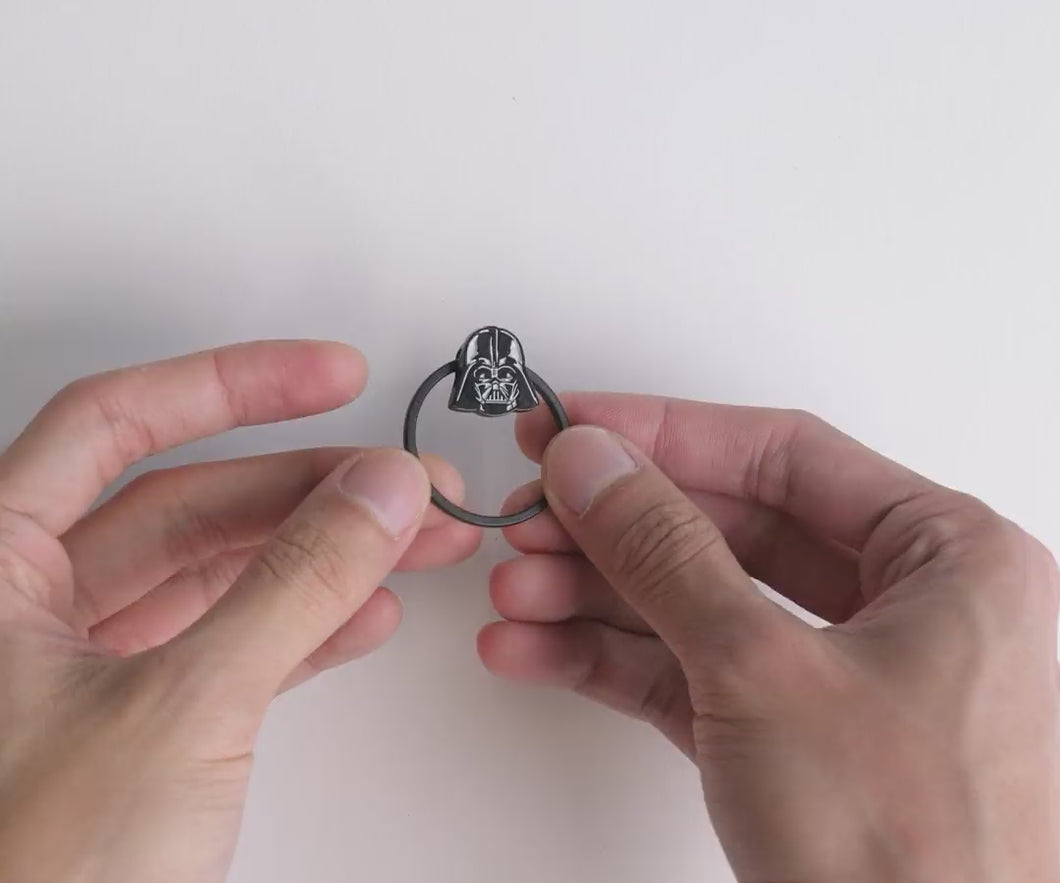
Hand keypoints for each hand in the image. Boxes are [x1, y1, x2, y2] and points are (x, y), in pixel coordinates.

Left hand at [0, 341, 479, 882]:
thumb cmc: (29, 878)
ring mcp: (83, 672)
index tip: (328, 376)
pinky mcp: (135, 731)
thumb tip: (378, 494)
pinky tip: (366, 616)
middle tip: (404, 484)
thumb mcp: (179, 708)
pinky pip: (230, 649)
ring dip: (325, 557)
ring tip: (412, 542)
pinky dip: (305, 631)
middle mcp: (27, 609)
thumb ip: (291, 587)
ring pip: (221, 577)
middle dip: (313, 489)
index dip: (232, 384)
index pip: (116, 422)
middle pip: (191, 503)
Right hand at [481, 393, 1059, 881]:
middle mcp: (904, 608)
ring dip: (597, 596)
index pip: (784, 457)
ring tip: (517, 590)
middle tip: (536, 511)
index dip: (667, 434)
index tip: (579, 427)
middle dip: (617, 528)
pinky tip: (538, 648)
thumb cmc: (914, 862)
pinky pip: (691, 673)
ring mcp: (844, 678)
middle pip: (729, 530)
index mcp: (948, 559)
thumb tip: (597, 465)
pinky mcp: (792, 740)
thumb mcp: (765, 674)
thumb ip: (667, 554)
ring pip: (699, 603)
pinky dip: (613, 661)